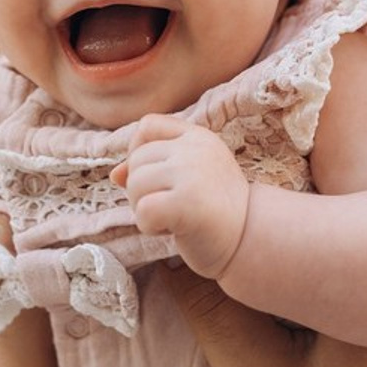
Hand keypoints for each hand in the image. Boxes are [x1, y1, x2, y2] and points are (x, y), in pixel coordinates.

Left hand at [111, 114, 248, 277]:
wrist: (251, 241)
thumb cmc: (215, 211)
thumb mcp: (186, 178)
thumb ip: (153, 168)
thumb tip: (115, 174)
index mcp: (198, 136)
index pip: (147, 125)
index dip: (137, 151)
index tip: (153, 178)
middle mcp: (195, 149)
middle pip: (136, 160)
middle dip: (141, 189)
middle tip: (169, 207)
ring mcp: (192, 173)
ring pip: (135, 184)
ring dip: (144, 209)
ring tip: (172, 218)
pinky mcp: (187, 202)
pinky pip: (143, 210)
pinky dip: (149, 226)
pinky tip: (171, 230)